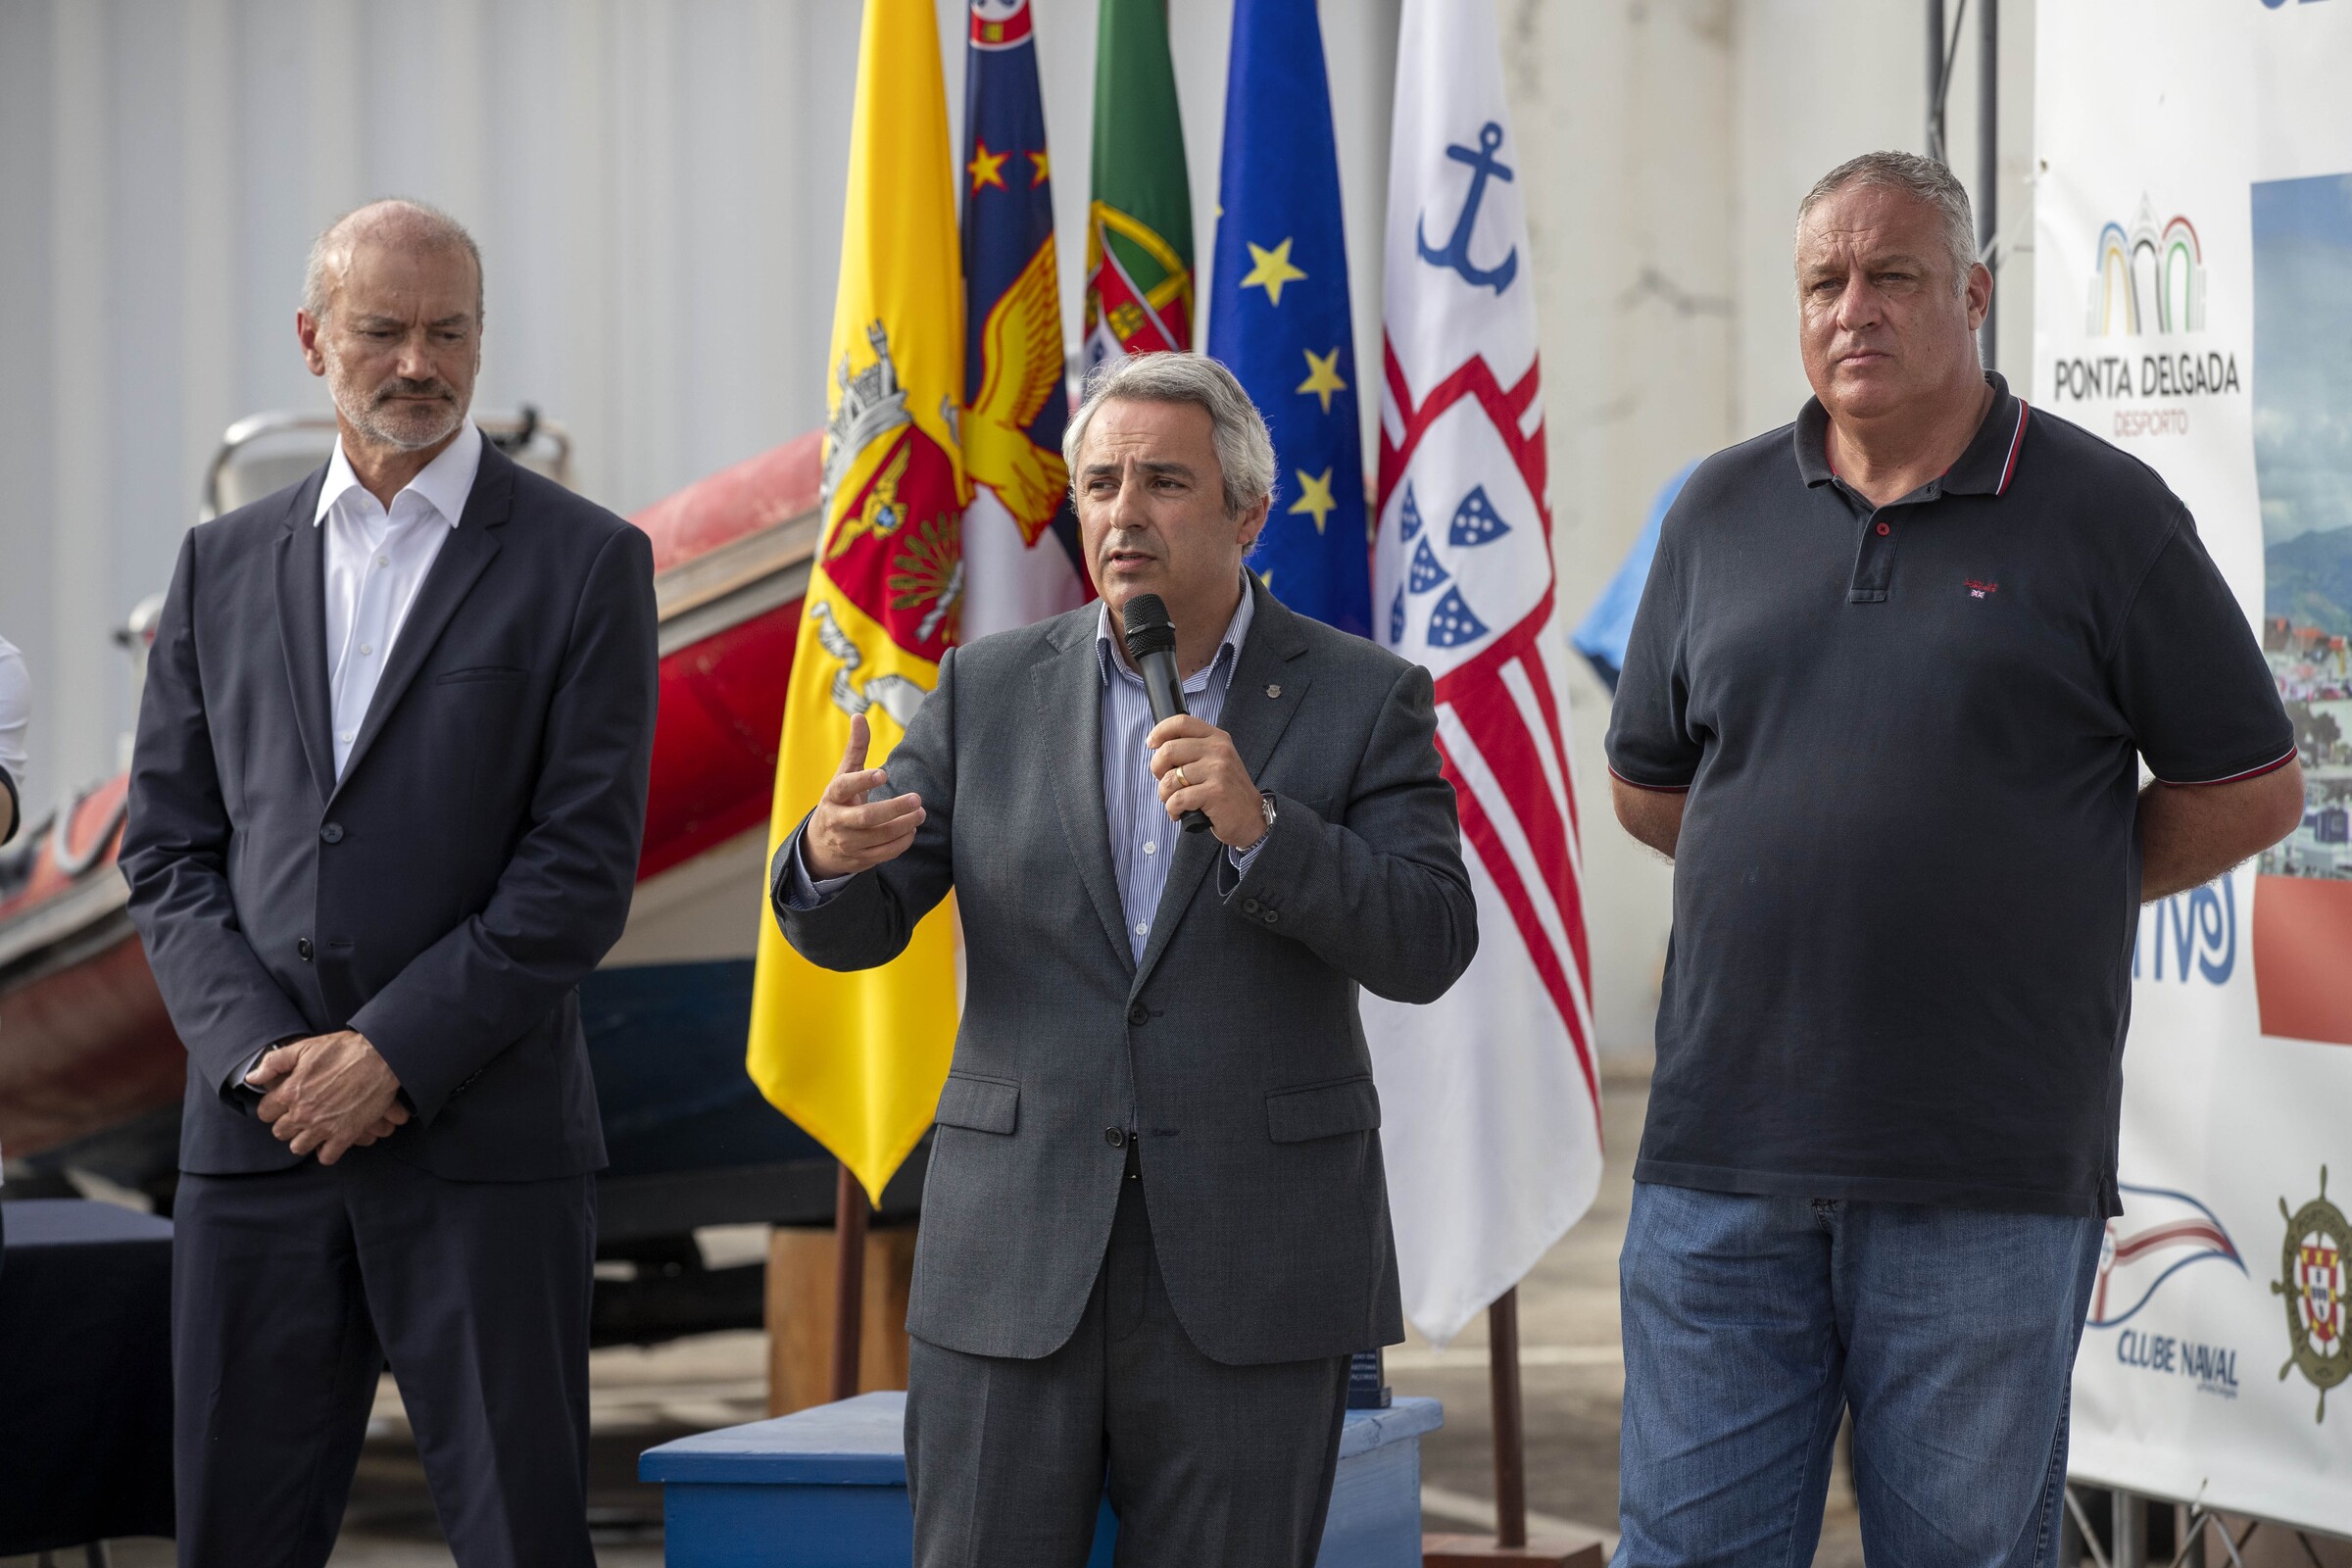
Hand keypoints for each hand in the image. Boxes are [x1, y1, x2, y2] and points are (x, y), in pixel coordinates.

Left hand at [252, 1030, 408, 1164]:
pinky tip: (330, 1139)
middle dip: (288, 1123)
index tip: (284, 1103)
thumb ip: (274, 1063)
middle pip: (280, 1132)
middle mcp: (303, 1113)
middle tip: (301, 1114)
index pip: (265, 1112)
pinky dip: (327, 1151)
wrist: (381, 1058)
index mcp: (290, 1092)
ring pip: (299, 1147)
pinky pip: (326, 1157)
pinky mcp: (345, 1135)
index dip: (273, 1107)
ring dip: (304, 1139)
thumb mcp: (305, 1047)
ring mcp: (323, 1127)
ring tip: (314, 1128)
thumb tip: (252, 1078)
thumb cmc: (344, 1050)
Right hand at [802, 713, 925, 879]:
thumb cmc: (839, 802)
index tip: (884, 773)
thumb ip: (855, 749)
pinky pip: (884, 853)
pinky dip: (901, 842)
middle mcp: (837, 821)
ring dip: (903, 825)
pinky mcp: (859, 860)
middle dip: (894, 808)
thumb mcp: (843, 775)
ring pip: (879, 837)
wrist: (820, 846)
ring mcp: (847, 843)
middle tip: (917, 799)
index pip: (845, 787)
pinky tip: (912, 829)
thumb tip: (859, 716)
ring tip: (920, 813)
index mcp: (832, 796)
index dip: (863, 780)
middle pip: (867, 818)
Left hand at [1147, 715, 1264, 850]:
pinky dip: (1172, 809)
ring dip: (1165, 795)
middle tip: (1165, 783)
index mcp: (1217, 738)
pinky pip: (1177, 799)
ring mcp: (1218, 770)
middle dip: (1157, 770)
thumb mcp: (1216, 761)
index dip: (1160, 731)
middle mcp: (1219, 750)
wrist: (1251, 818)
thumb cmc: (1226, 792)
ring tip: (1174, 802)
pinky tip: (1180, 813)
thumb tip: (1158, 748)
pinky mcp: (1215, 792)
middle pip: (1169, 750)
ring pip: (1170, 778)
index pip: (1181, 722)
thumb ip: (1193, 750)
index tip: (1151, 743)